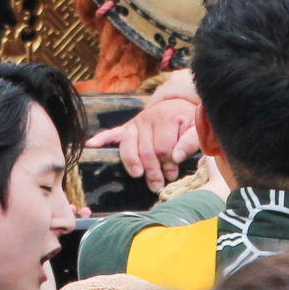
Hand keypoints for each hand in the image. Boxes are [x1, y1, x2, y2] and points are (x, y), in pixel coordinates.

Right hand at [86, 91, 200, 189]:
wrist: (178, 104)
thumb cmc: (188, 121)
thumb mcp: (196, 128)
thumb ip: (190, 142)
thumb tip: (176, 157)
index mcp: (167, 117)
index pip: (164, 148)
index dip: (168, 164)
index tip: (172, 174)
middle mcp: (148, 117)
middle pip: (146, 150)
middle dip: (152, 170)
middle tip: (158, 185)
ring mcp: (136, 122)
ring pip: (129, 145)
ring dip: (132, 162)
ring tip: (138, 175)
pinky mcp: (128, 126)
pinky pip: (113, 132)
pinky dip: (102, 138)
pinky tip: (92, 144)